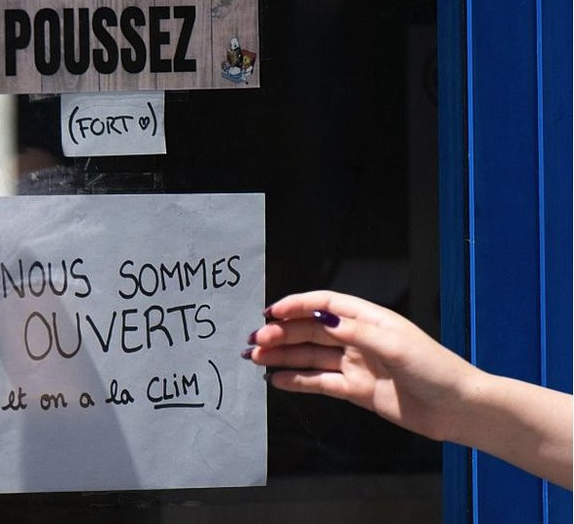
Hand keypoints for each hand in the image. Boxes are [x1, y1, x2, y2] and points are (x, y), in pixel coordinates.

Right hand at [243, 290, 478, 440]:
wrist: (457, 409)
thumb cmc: (435, 369)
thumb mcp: (396, 346)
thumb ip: (355, 332)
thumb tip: (320, 318)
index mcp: (369, 319)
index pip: (325, 305)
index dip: (296, 306)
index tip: (270, 313)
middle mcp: (359, 338)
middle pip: (311, 331)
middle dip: (282, 334)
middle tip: (256, 341)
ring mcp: (356, 364)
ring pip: (311, 356)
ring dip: (283, 356)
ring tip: (256, 358)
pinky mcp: (356, 390)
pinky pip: (320, 382)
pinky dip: (297, 380)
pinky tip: (276, 379)